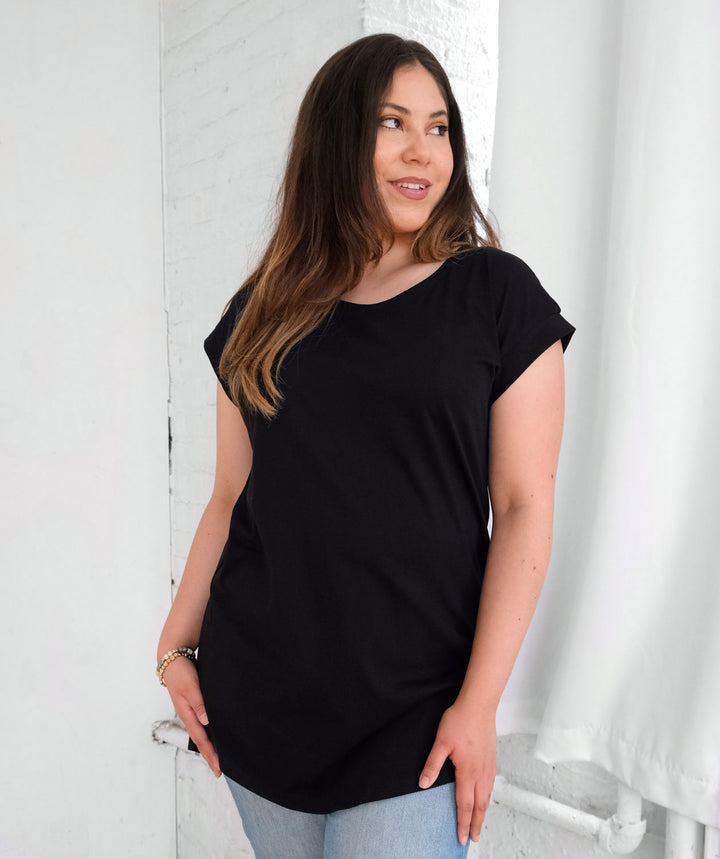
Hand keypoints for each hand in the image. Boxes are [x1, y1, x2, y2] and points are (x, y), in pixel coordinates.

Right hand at [162, 656, 221, 777]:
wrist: (173, 658)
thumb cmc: (181, 672)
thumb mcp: (190, 686)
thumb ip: (199, 703)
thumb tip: (207, 721)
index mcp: (187, 714)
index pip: (201, 740)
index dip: (210, 755)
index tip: (219, 770)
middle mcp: (189, 715)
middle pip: (201, 740)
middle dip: (210, 755)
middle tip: (220, 769)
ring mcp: (191, 709)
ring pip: (202, 731)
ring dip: (210, 744)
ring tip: (220, 755)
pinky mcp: (194, 702)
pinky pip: (203, 721)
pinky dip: (210, 730)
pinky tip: (217, 731)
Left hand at [419, 700, 496, 844]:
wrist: (478, 705)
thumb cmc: (459, 720)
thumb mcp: (441, 742)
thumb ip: (432, 764)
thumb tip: (423, 783)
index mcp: (468, 772)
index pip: (465, 805)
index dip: (462, 823)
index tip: (461, 838)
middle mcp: (481, 773)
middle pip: (480, 806)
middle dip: (476, 824)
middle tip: (473, 838)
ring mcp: (488, 766)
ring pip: (487, 796)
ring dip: (483, 812)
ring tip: (479, 823)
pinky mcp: (491, 759)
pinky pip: (491, 785)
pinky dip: (487, 797)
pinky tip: (485, 797)